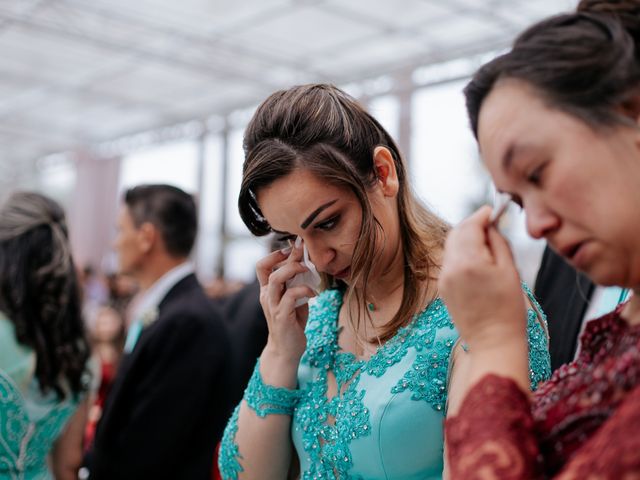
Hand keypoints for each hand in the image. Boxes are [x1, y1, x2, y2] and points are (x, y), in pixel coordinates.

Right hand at [256, 242, 315, 366]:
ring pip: (276, 279)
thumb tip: (307, 264)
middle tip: (304, 253)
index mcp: (267, 290)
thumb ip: (297, 283)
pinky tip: (314, 294)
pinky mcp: (282, 316)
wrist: (286, 350)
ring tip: (307, 270)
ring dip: (293, 270)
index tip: (291, 249)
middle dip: (288, 258)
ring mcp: (273, 306)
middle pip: (269, 269)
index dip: (274, 254)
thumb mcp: (294, 299)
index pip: (262, 266)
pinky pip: (291, 296)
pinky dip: (304, 290)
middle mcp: (267, 296)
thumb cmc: (292, 322)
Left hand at [439, 206, 525, 352]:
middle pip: (456, 233)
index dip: (482, 215)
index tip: (493, 211)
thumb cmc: (508, 308)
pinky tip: (478, 263)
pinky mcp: (442, 288)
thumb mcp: (510, 270)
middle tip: (491, 226)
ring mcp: (443, 278)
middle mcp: (450, 267)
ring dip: (466, 240)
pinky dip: (461, 255)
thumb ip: (498, 242)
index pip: (470, 226)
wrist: (493, 341)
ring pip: (451, 246)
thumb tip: (491, 225)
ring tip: (487, 246)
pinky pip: (450, 262)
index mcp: (468, 261)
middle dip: (473, 225)